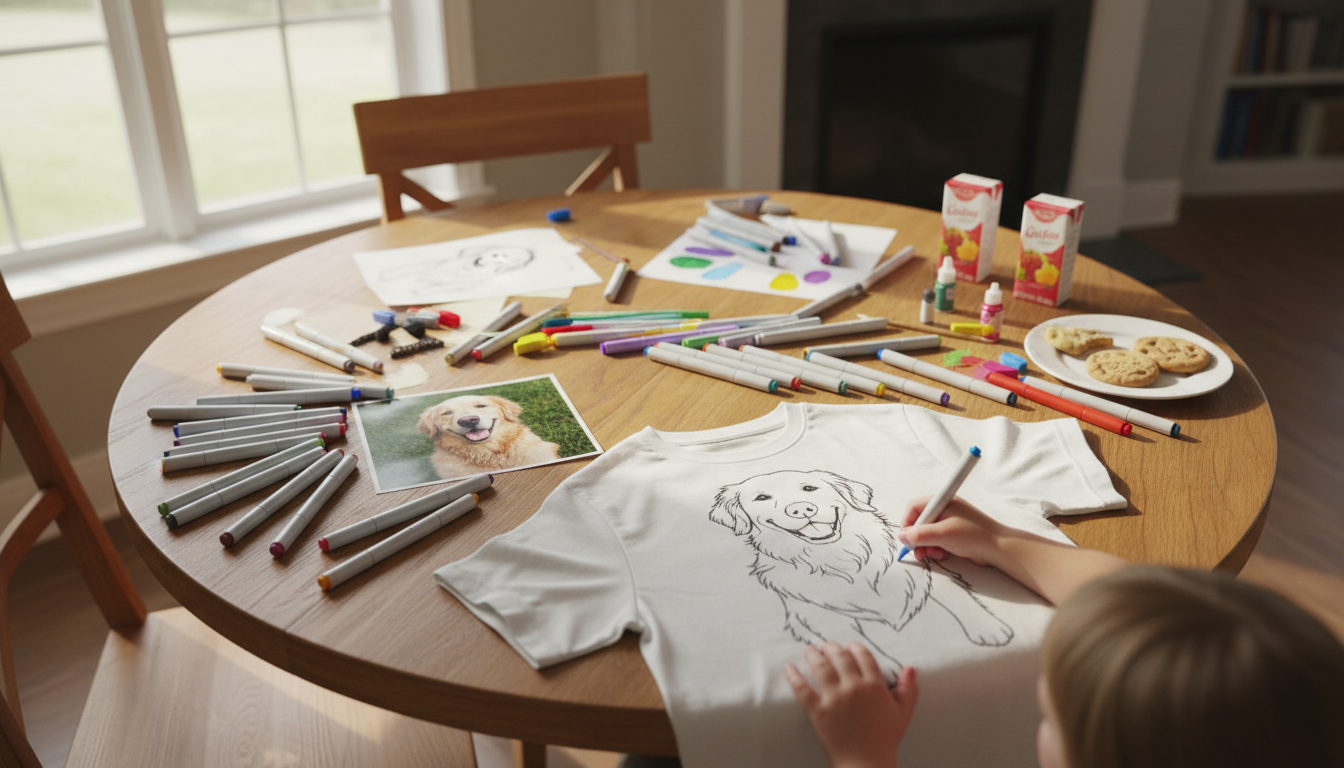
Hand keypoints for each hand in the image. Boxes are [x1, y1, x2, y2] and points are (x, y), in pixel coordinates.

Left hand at [784, 642, 917, 767]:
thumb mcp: (902, 713)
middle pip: (839, 657)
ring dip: (813, 655)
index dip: (855, 648)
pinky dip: (794, 675)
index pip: (863, 656)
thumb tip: (911, 669)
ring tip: (809, 650)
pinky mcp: (817, 709)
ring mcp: (834, 697)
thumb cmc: (885, 739)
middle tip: (826, 646)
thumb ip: (908, 689)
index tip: (849, 647)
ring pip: (820, 666)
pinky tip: (790, 668)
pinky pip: (802, 687)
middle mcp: (854, 687)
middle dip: (832, 648)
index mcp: (874, 686)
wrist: (866, 762)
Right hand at [898, 495, 1005, 566]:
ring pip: (928, 533)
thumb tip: (902, 537)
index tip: (907, 539)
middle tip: (918, 552)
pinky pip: (937, 540)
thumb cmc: (973, 536)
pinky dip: (936, 548)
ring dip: (926, 546)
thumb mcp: (943, 534)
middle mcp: (945, 509)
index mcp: (942, 502)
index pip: (915, 508)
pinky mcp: (955, 534)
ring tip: (933, 555)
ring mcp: (950, 522)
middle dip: (917, 538)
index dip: (908, 523)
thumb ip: (920, 535)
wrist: (999, 548)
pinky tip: (943, 555)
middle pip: (920, 521)